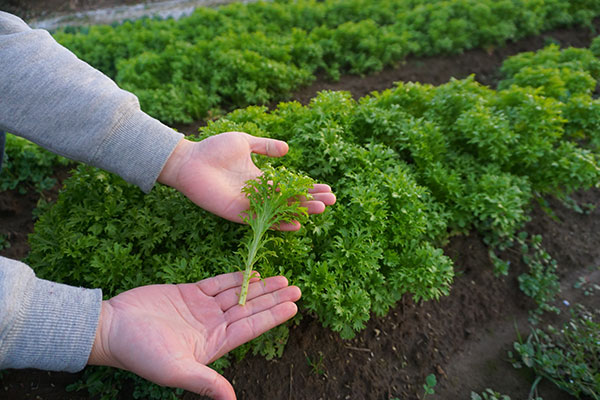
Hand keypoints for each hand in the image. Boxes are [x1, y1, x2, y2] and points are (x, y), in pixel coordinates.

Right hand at [88, 271, 300, 399]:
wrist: (111, 328)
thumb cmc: (140, 353)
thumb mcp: (176, 371)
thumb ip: (206, 383)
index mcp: (213, 344)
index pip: (251, 327)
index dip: (273, 316)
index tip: (293, 306)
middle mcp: (212, 326)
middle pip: (249, 309)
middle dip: (273, 298)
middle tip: (296, 287)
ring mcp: (201, 309)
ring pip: (237, 294)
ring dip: (259, 286)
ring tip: (281, 278)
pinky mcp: (188, 292)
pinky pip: (218, 283)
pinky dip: (234, 277)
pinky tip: (252, 272)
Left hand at [158, 132, 335, 229]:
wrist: (189, 160)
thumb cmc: (213, 149)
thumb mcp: (244, 142)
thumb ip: (265, 146)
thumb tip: (287, 149)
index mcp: (260, 178)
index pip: (290, 185)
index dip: (308, 187)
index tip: (327, 187)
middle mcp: (258, 194)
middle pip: (290, 200)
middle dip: (311, 200)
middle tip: (332, 201)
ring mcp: (249, 204)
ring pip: (280, 211)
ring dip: (301, 211)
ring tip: (321, 210)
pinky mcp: (237, 212)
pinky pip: (262, 220)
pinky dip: (279, 223)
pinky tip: (296, 223)